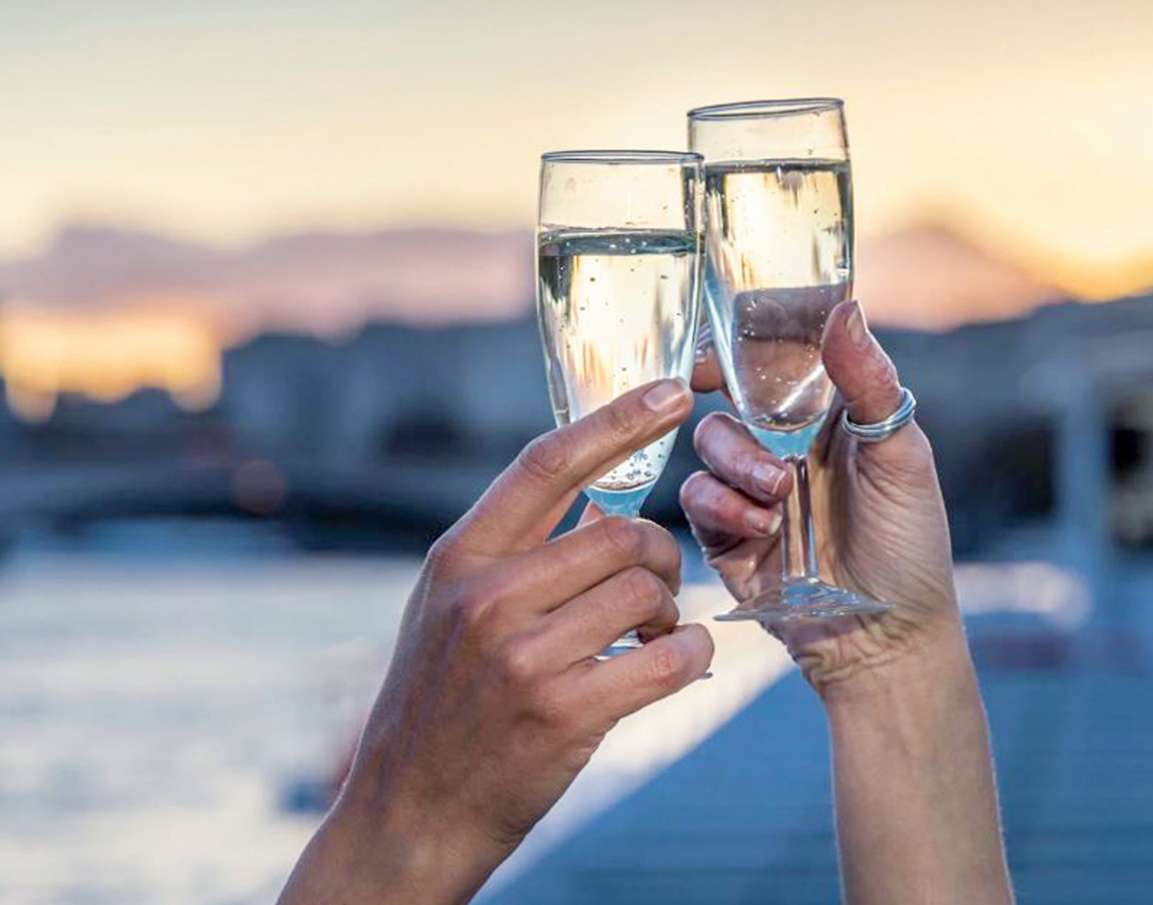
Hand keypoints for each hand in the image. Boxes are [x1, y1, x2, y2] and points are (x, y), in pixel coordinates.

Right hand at [279, 378, 711, 904]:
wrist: (410, 814)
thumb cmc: (442, 705)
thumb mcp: (446, 609)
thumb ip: (511, 551)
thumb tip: (602, 498)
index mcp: (458, 558)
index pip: (546, 463)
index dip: (617, 420)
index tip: (673, 392)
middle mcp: (484, 597)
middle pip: (620, 534)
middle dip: (657, 556)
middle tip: (652, 590)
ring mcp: (522, 656)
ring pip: (646, 591)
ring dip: (667, 612)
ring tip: (648, 636)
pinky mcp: (564, 712)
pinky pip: (668, 658)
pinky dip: (688, 656)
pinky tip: (673, 663)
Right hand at [682, 301, 959, 695]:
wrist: (885, 639)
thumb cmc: (909, 546)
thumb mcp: (901, 457)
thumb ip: (869, 383)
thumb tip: (845, 309)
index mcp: (829, 413)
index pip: (779, 355)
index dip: (749, 334)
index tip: (727, 321)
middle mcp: (785, 442)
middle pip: (729, 390)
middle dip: (713, 382)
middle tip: (703, 378)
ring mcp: (753, 486)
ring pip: (711, 441)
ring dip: (737, 458)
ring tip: (778, 490)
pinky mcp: (726, 533)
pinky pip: (699, 497)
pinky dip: (724, 504)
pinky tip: (762, 526)